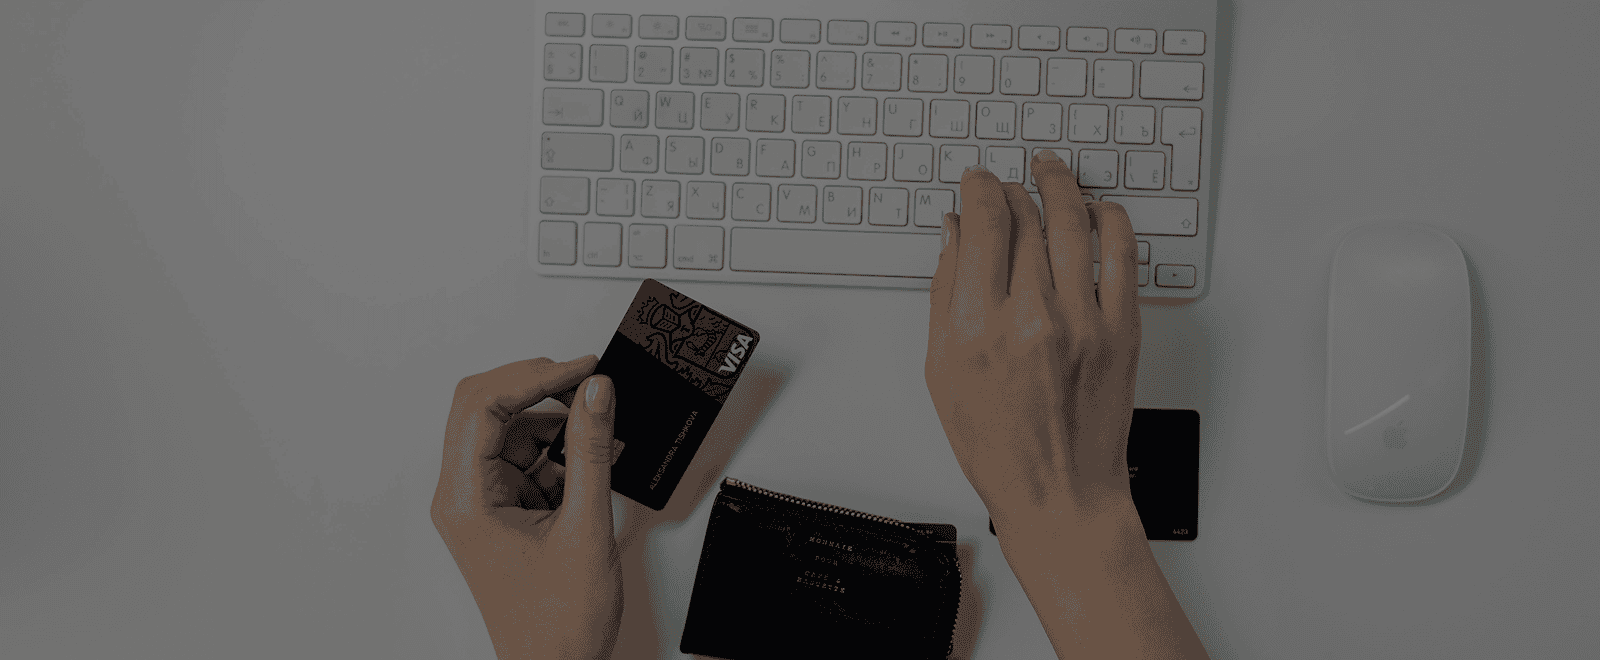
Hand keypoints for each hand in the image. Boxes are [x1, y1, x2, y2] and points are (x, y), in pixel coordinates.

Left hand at [431, 355, 622, 659]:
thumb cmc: (557, 624)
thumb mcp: (586, 526)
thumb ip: (591, 451)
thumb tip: (595, 393)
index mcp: (466, 499)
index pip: (481, 406)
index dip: (533, 375)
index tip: (580, 369)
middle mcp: (463, 496)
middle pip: (487, 409)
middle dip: (540, 390)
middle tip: (588, 383)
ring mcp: (482, 502)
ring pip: (511, 431)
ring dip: (557, 427)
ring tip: (601, 436)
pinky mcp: (503, 510)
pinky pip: (527, 459)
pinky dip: (561, 453)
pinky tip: (592, 460)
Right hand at [925, 152, 1142, 531]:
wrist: (1059, 493)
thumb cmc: (999, 446)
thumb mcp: (943, 372)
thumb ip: (945, 295)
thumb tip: (954, 235)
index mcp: (978, 327)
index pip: (982, 224)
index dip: (979, 188)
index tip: (977, 182)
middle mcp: (1031, 317)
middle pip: (1025, 217)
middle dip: (1011, 188)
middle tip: (1007, 184)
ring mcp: (1083, 321)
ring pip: (1073, 222)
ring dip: (1060, 186)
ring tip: (1050, 172)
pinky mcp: (1121, 330)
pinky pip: (1122, 253)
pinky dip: (1110, 220)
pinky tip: (1097, 210)